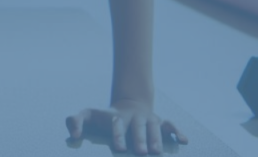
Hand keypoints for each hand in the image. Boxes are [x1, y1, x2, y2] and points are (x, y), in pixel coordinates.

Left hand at [66, 99, 187, 154]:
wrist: (128, 105)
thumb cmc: (104, 117)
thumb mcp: (87, 114)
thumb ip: (75, 121)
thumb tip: (73, 135)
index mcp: (118, 116)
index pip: (118, 124)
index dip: (119, 135)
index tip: (120, 148)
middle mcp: (135, 117)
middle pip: (139, 126)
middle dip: (140, 139)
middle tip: (141, 153)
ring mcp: (149, 119)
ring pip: (155, 127)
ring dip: (157, 139)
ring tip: (157, 152)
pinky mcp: (160, 123)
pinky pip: (170, 126)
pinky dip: (177, 131)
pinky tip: (184, 141)